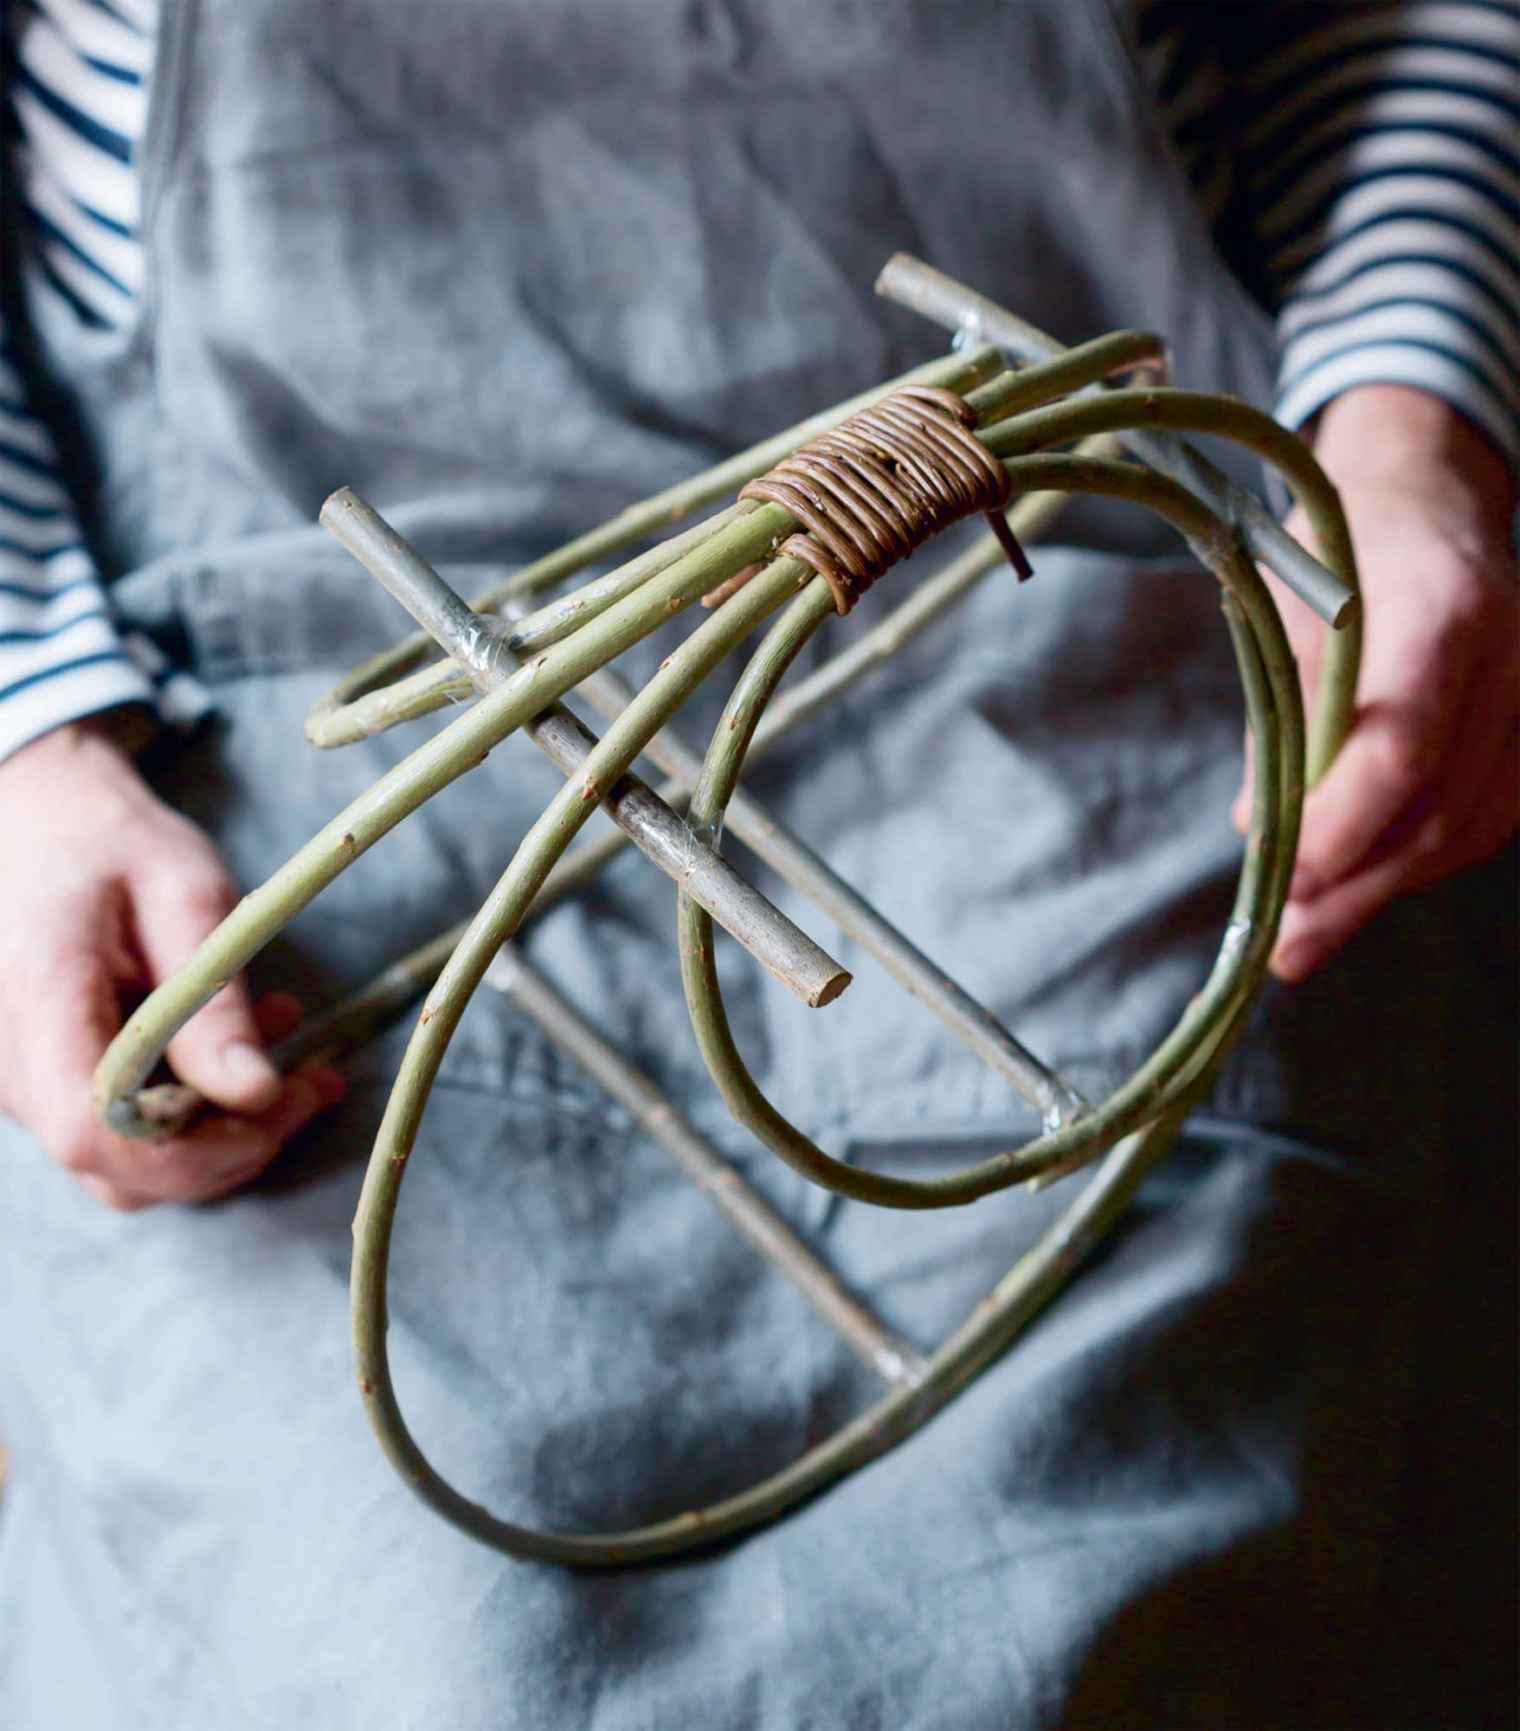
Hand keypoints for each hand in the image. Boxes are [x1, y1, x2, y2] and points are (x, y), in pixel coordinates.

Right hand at [0, 717, 343, 1208]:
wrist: (38, 816)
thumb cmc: (109, 841)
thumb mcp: (183, 891)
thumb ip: (213, 996)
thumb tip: (255, 1094)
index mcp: (40, 997)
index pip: (94, 1129)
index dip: (192, 1152)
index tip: (278, 1109)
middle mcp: (14, 1059)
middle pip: (117, 1166)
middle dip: (231, 1146)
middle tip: (312, 1083)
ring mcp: (23, 1080)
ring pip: (124, 1164)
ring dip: (221, 1133)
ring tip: (294, 1059)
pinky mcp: (48, 1083)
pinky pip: (121, 1131)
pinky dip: (193, 1113)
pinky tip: (243, 1049)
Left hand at [1234, 385, 1518, 981]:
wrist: (1430, 496)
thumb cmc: (1343, 547)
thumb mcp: (1287, 609)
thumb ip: (1281, 718)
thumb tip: (1259, 827)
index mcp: (1443, 606)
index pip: (1405, 738)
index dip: (1345, 820)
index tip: (1289, 875)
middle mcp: (1513, 653)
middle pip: (1442, 804)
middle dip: (1356, 884)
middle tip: (1287, 943)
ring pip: (1472, 825)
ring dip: (1384, 889)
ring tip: (1308, 933)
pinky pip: (1490, 817)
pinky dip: (1420, 861)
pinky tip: (1361, 886)